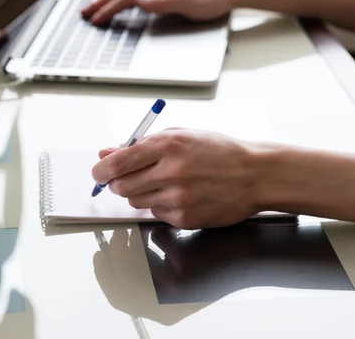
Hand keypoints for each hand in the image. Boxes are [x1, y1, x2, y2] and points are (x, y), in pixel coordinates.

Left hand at [91, 129, 262, 228]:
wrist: (255, 175)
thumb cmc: (219, 151)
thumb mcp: (181, 135)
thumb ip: (141, 144)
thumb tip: (107, 153)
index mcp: (167, 145)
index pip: (117, 162)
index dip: (101, 170)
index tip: (99, 173)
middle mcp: (170, 172)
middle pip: (120, 187)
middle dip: (119, 183)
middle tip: (132, 177)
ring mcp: (178, 198)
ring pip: (136, 202)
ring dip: (142, 193)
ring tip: (166, 183)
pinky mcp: (184, 218)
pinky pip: (156, 214)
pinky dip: (161, 205)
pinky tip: (182, 195)